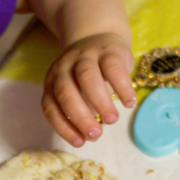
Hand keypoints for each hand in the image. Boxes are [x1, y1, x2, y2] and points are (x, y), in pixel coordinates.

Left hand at [41, 32, 135, 146]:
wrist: (99, 37)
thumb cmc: (89, 76)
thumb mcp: (79, 94)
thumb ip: (83, 113)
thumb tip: (90, 137)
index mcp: (52, 82)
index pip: (50, 106)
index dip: (63, 127)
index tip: (80, 142)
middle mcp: (64, 68)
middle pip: (66, 92)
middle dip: (80, 117)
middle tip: (96, 134)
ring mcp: (85, 56)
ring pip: (88, 78)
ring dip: (100, 102)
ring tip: (112, 120)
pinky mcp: (107, 50)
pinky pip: (114, 68)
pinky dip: (122, 88)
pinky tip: (129, 103)